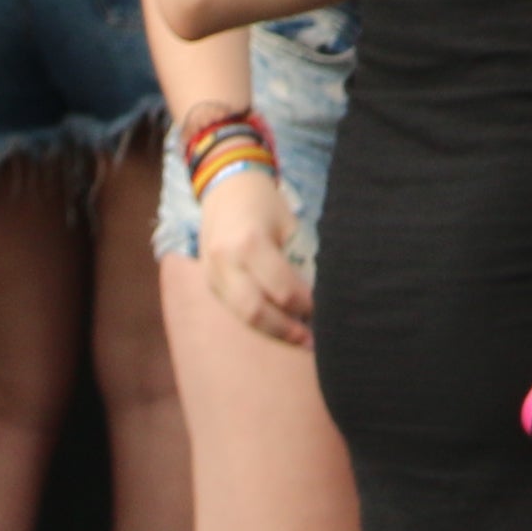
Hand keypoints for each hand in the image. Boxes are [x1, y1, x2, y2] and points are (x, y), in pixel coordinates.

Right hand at [195, 164, 313, 349]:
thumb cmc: (264, 204)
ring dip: (272, 332)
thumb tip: (321, 296)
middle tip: (312, 341)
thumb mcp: (289, 226)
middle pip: (256, 311)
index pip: (282, 289)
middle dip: (286, 330)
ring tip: (298, 339)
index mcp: (250, 243)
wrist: (225, 189)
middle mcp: (225, 262)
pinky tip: (277, 326)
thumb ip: (300, 260)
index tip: (324, 311)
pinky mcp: (208, 282)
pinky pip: (233, 311)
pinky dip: (257, 322)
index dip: (306, 306)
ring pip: (242, 317)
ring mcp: (211, 274)